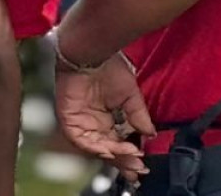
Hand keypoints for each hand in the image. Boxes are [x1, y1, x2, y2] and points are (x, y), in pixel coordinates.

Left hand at [56, 58, 153, 180]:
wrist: (92, 52)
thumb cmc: (110, 68)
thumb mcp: (131, 95)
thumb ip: (139, 116)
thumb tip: (151, 134)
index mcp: (109, 119)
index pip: (119, 143)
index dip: (130, 155)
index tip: (143, 164)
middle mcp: (95, 124)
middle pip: (109, 149)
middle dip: (123, 161)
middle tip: (137, 169)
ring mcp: (81, 123)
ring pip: (96, 147)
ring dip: (113, 155)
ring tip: (129, 157)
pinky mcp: (69, 120)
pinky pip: (81, 140)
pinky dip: (95, 146)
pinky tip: (110, 149)